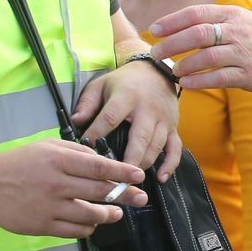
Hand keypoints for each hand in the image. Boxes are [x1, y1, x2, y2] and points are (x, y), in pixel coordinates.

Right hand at [0, 139, 147, 237]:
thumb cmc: (20, 163)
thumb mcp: (48, 146)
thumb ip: (77, 151)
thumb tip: (102, 161)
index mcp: (59, 160)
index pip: (100, 167)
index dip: (123, 172)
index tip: (139, 176)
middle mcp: (57, 184)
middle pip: (100, 192)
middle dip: (125, 196)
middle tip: (140, 198)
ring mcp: (50, 207)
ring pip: (91, 215)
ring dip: (109, 214)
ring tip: (116, 212)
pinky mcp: (43, 226)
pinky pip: (75, 230)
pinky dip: (88, 227)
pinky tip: (92, 221)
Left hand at [71, 60, 182, 178]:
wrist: (156, 72)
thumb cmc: (125, 81)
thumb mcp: (101, 84)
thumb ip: (87, 103)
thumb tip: (75, 122)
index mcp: (127, 97)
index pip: (110, 117)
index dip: (97, 133)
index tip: (86, 148)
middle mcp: (147, 109)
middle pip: (140, 137)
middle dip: (128, 159)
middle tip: (116, 176)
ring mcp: (163, 120)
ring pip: (156, 146)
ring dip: (143, 164)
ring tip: (129, 178)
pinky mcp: (173, 128)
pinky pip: (175, 149)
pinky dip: (170, 165)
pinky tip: (160, 177)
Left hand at [148, 5, 251, 93]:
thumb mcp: (236, 19)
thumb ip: (210, 22)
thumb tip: (174, 29)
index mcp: (230, 15)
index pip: (195, 14)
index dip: (172, 22)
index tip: (154, 30)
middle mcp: (236, 31)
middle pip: (198, 34)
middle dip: (172, 44)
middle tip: (156, 53)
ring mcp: (243, 53)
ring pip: (207, 57)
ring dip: (185, 64)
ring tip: (172, 71)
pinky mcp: (248, 74)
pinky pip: (220, 77)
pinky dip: (200, 80)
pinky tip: (186, 83)